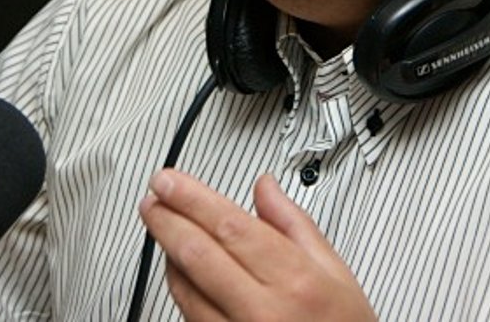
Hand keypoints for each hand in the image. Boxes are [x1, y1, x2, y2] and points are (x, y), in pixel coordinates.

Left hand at [139, 169, 376, 321]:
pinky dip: (179, 285)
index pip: (231, 226)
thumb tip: (265, 186)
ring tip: (162, 224)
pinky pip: (189, 315)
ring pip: (185, 286)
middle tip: (153, 197)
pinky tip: (178, 267)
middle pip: (198, 253)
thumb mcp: (336, 273)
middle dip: (167, 219)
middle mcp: (264, 311)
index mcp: (296, 281)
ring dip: (168, 251)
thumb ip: (294, 224)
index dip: (192, 199)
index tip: (169, 182)